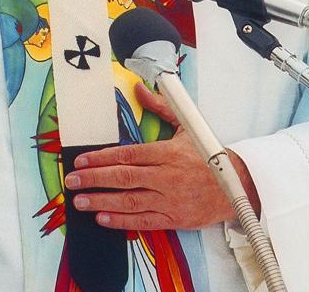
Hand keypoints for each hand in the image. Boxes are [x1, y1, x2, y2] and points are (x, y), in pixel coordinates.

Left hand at [63, 82, 259, 230]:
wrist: (236, 185)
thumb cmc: (208, 154)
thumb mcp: (185, 125)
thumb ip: (159, 107)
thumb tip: (138, 87)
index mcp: (166, 153)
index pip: (127, 155)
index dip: (102, 158)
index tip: (82, 159)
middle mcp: (165, 177)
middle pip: (123, 178)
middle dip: (94, 179)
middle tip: (72, 181)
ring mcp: (169, 200)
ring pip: (129, 202)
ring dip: (101, 202)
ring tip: (80, 201)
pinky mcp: (174, 219)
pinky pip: (143, 222)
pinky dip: (121, 222)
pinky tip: (102, 218)